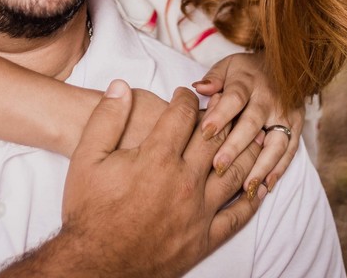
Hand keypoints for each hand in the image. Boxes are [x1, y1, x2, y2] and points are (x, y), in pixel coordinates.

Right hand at [59, 80, 262, 276]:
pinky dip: (252, 199)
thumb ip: (106, 118)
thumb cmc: (89, 211)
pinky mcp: (204, 238)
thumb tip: (120, 86)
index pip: (183, 115)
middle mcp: (185, 181)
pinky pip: (237, 215)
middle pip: (215, 139)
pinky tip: (259, 186)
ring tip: (253, 136)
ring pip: (235, 172)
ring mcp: (198, 211)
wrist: (96, 264)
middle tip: (225, 106)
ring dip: (247, 150)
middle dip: (222, 117)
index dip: (186, 99)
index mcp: (158, 158)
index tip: (185, 95)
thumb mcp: (87, 158)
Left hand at [192, 52, 303, 195]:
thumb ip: (213, 78)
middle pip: (253, 123)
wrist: (285, 64)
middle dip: (236, 146)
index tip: (205, 132)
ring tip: (246, 186)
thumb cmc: (246, 71)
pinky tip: (265, 187)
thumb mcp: (228, 66)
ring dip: (261, 166)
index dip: (220, 115)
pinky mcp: (297, 126)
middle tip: (219, 167)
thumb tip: (198, 87)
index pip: (234, 98)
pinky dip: (279, 170)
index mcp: (248, 82)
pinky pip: (290, 151)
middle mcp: (269, 98)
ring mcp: (285, 114)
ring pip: (276, 142)